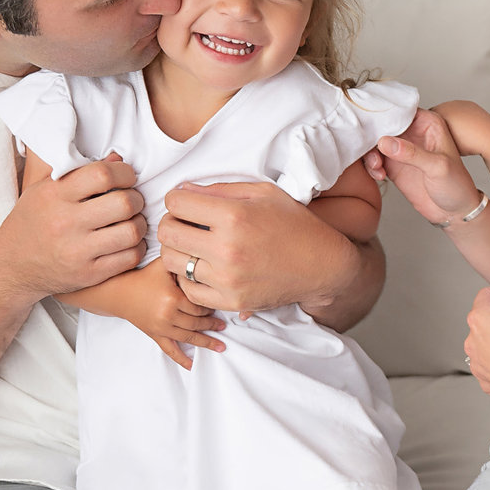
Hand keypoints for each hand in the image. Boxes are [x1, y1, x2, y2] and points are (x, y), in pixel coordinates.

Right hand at [0, 156, 146, 304]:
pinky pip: (130, 258)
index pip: (103, 175)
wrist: (12, 267)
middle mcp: (65, 223)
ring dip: (139, 224)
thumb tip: (118, 158)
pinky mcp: (88, 275)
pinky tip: (127, 242)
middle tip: (131, 200)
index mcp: (55, 195)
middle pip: (124, 203)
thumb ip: (80, 172)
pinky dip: (136, 248)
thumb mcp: (45, 189)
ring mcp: (77, 252)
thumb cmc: (34, 220)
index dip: (124, 173)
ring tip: (131, 221)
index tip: (126, 177)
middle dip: (136, 198)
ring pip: (132, 232)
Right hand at [115, 262, 226, 369]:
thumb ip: (181, 260)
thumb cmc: (143, 277)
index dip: (211, 308)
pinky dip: (181, 358)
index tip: (219, 307)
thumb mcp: (163, 265)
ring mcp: (161, 328)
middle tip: (223, 325)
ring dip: (206, 342)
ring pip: (188, 338)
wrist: (120, 292)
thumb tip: (202, 257)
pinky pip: (170, 349)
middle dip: (212, 325)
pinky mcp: (155, 335)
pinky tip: (192, 365)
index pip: (199, 306)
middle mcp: (168, 315)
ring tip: (220, 345)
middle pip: (196, 323)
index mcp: (173, 298)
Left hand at [158, 181, 361, 320]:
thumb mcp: (264, 193)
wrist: (322, 265)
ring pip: (171, 262)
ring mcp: (227, 278)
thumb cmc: (294, 224)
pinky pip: (188, 290)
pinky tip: (203, 268)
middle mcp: (227, 248)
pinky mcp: (230, 301)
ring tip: (193, 246)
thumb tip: (184, 190)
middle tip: (185, 223)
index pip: (176, 202)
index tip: (187, 203)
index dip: (178, 199)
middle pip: (167, 232)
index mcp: (234, 215)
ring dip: (177, 251)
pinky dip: (189, 278)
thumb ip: (221, 189)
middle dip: (172, 223)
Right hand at [373, 108, 482, 224]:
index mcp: (428, 123)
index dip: (383, 114)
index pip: (400, 109)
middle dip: (372, 136)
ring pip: (375, 142)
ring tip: (377, 166)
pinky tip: (380, 175)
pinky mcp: (393, 164)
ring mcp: (401, 149)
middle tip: (371, 150)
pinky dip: (371, 166)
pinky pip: (373, 159)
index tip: (370, 124)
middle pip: (383, 124)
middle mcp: (413, 132)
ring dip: (370, 154)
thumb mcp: (438, 167)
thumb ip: (412, 154)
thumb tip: (385, 141)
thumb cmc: (456, 185)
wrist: (454, 211)